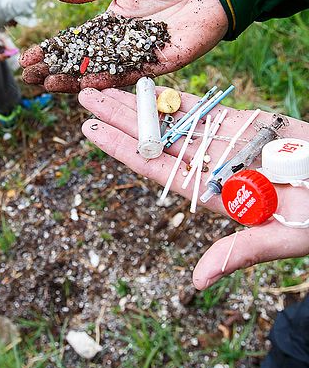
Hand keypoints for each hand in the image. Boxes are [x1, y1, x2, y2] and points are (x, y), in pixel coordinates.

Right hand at [21, 0, 228, 91]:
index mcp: (110, 25)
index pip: (73, 42)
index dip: (50, 51)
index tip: (26, 59)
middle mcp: (121, 45)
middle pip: (82, 62)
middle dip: (55, 70)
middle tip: (30, 78)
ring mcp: (140, 56)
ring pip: (101, 73)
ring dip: (74, 80)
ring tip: (49, 84)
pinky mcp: (162, 63)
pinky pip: (132, 75)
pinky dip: (109, 80)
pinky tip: (88, 84)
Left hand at [78, 87, 308, 289]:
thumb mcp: (283, 238)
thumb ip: (240, 252)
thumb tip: (198, 282)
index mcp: (214, 194)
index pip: (156, 167)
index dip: (122, 147)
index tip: (90, 130)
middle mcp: (215, 168)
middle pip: (158, 137)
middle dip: (122, 117)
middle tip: (84, 96)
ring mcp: (233, 144)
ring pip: (178, 119)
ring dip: (145, 102)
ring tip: (108, 86)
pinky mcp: (256, 126)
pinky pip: (211, 109)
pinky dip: (183, 98)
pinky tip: (155, 86)